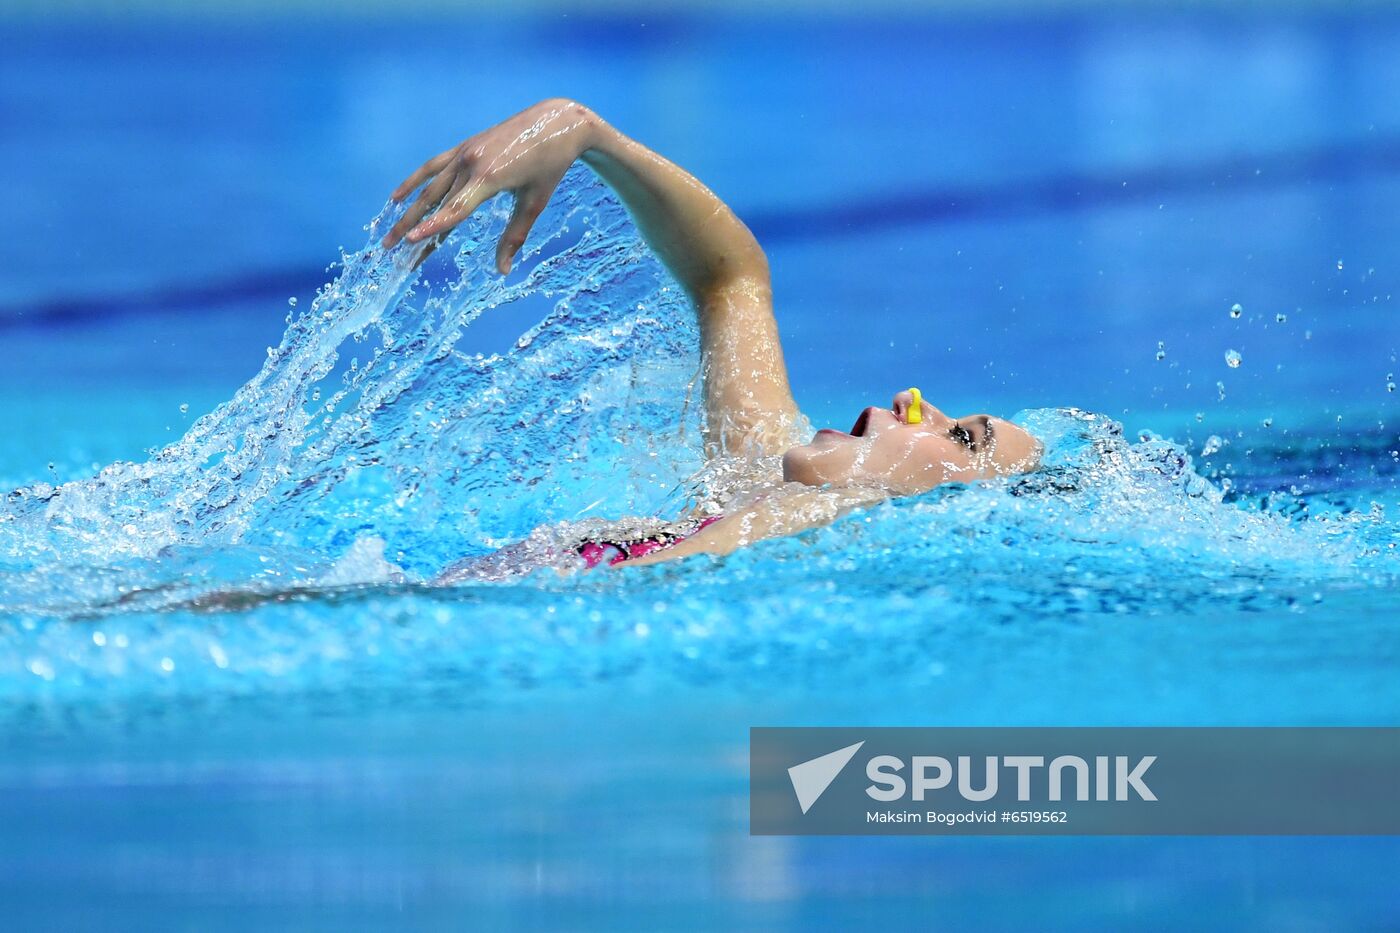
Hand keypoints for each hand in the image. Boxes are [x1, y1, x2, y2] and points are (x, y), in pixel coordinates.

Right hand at [382, 99, 597, 272]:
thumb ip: (514, 236)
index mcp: (490, 177)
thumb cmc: (550, 167)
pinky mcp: (465, 146)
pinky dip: (415, 181)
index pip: (455, 208)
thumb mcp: (535, 203)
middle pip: (435, 200)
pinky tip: (398, 197)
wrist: (557, 123)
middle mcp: (472, 162)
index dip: (432, 227)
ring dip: (409, 210)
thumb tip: (503, 271)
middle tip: (389, 249)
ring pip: (430, 186)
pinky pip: (434, 165)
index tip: (411, 242)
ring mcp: (466, 152)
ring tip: (392, 233)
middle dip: (411, 226)